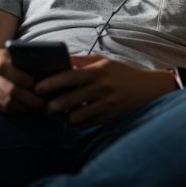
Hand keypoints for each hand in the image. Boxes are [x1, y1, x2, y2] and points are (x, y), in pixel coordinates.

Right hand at [0, 48, 45, 114]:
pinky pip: (0, 108)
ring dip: (24, 108)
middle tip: (43, 104)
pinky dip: (15, 111)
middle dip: (29, 99)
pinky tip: (25, 111)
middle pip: (9, 90)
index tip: (35, 85)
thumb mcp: (7, 55)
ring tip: (37, 110)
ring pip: (6, 102)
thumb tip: (46, 71)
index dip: (21, 78)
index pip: (5, 69)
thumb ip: (21, 61)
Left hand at [34, 56, 177, 126]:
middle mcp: (102, 88)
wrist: (147, 89)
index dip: (52, 82)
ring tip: (58, 113)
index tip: (38, 87)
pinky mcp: (109, 118)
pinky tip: (72, 118)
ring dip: (64, 116)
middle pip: (71, 100)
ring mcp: (107, 105)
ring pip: (77, 117)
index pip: (71, 77)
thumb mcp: (103, 62)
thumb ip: (80, 62)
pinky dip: (76, 123)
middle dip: (53, 106)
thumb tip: (57, 62)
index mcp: (99, 72)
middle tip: (44, 106)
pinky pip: (86, 125)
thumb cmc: (120, 72)